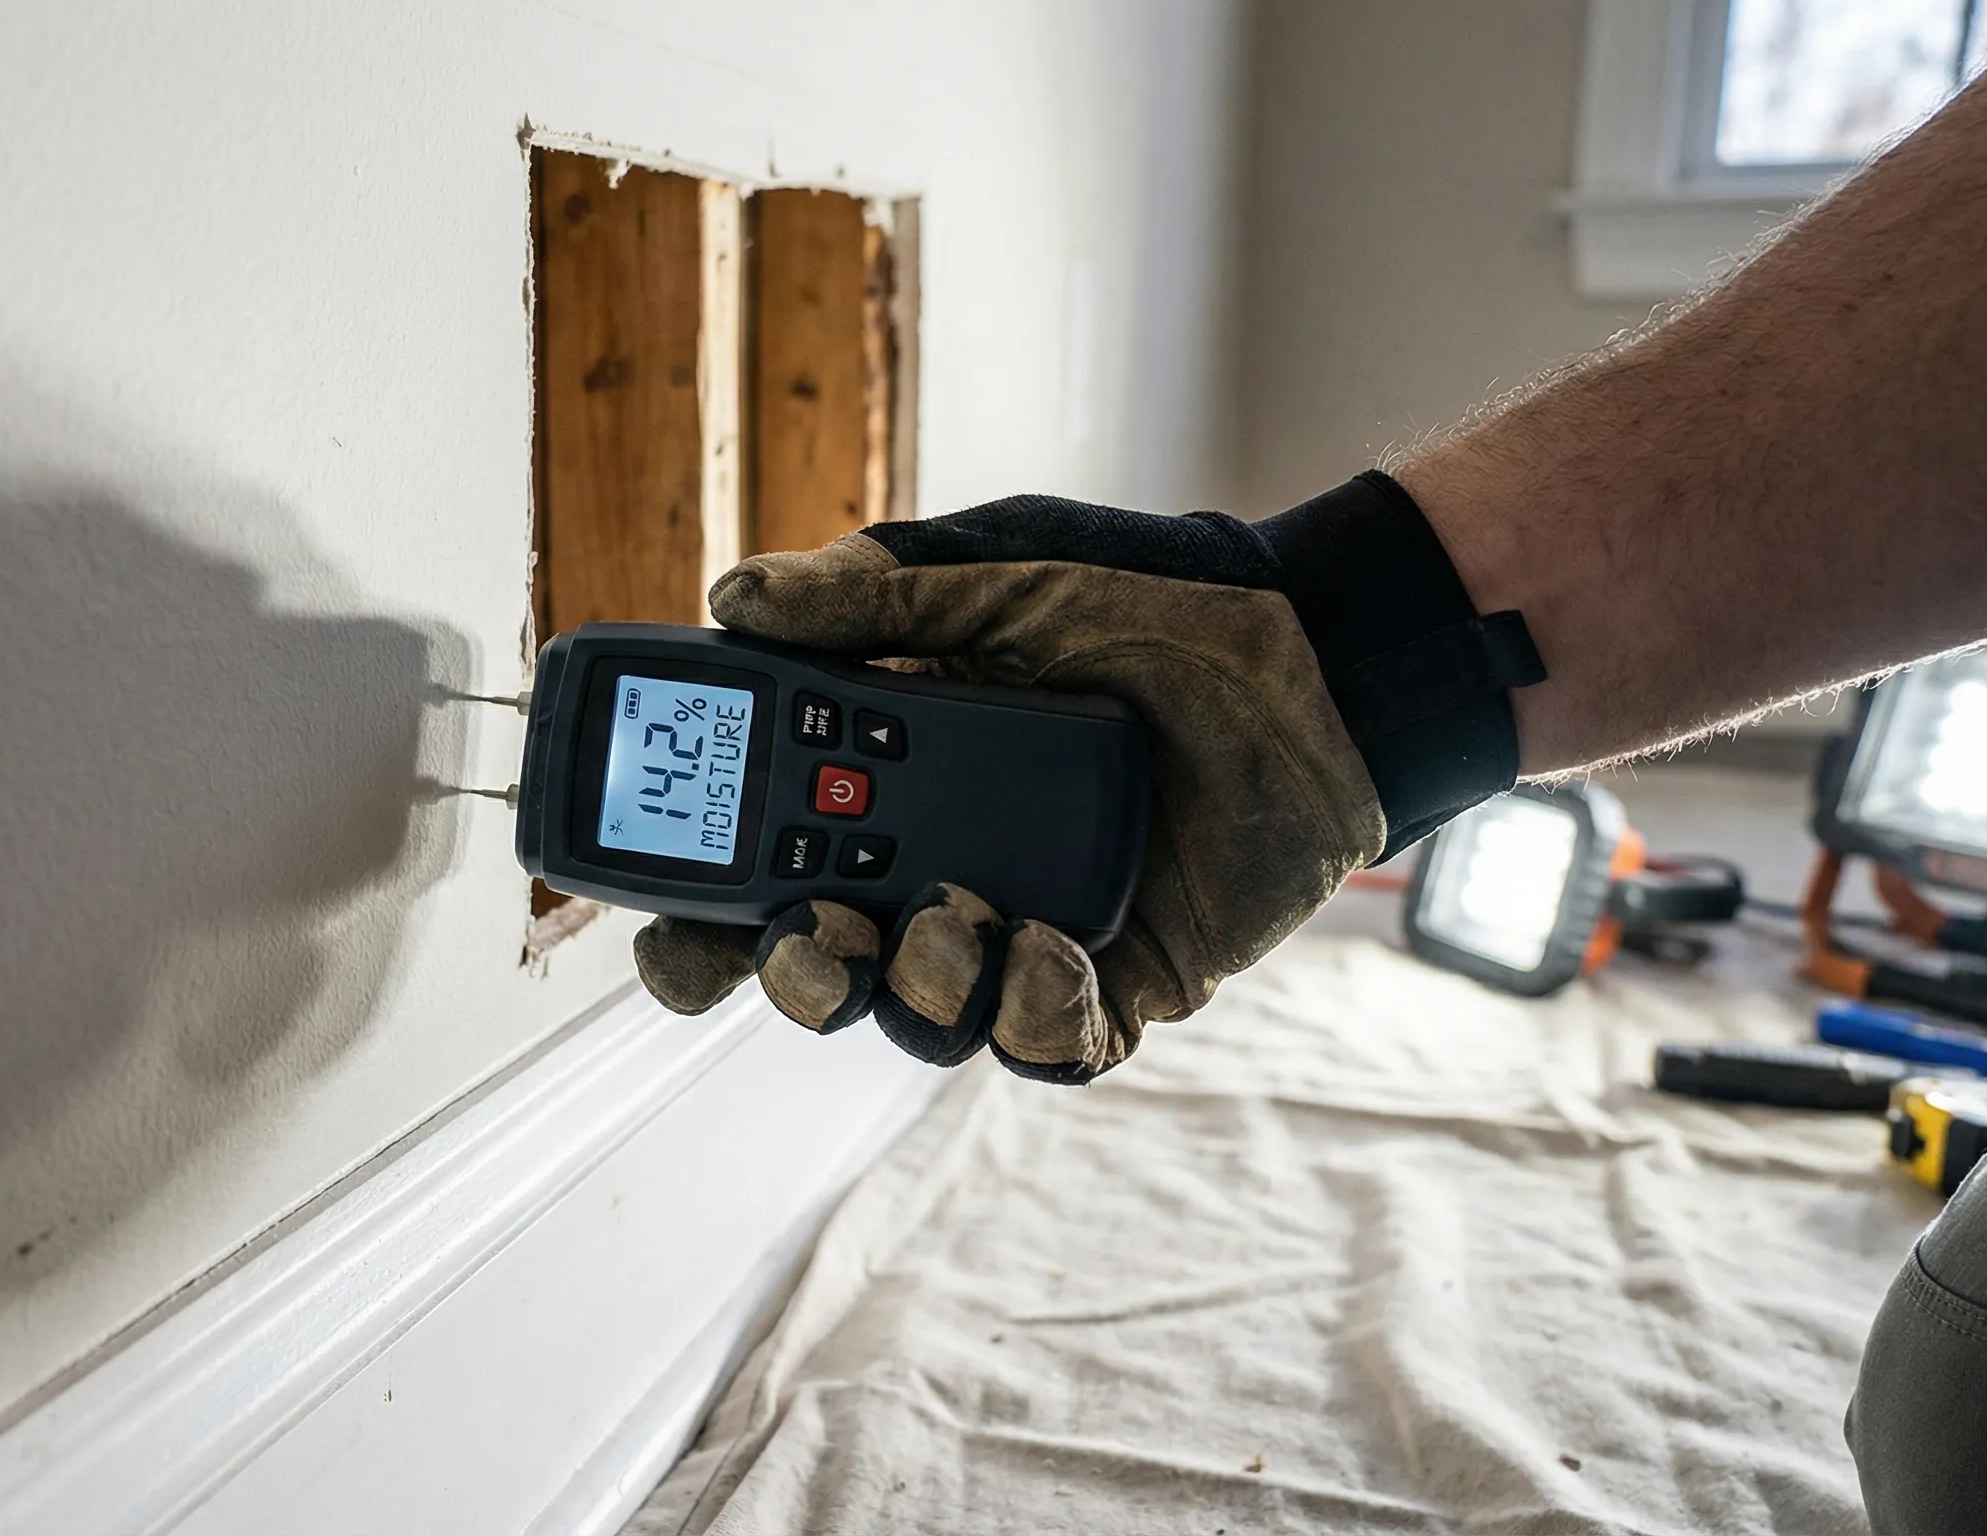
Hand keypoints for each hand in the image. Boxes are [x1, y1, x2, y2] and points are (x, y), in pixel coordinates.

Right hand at [629, 474, 1540, 1083]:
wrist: (1324, 655)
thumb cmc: (1161, 602)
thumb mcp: (999, 576)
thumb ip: (870, 594)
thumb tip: (733, 599)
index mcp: (887, 775)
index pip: (757, 854)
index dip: (696, 902)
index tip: (662, 911)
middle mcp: (938, 861)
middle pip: (815, 962)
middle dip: (784, 973)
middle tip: (803, 937)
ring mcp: (1022, 927)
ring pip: (917, 1016)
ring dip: (909, 986)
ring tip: (953, 917)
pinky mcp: (1114, 979)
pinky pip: (1042, 1046)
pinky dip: (1026, 1016)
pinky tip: (1043, 947)